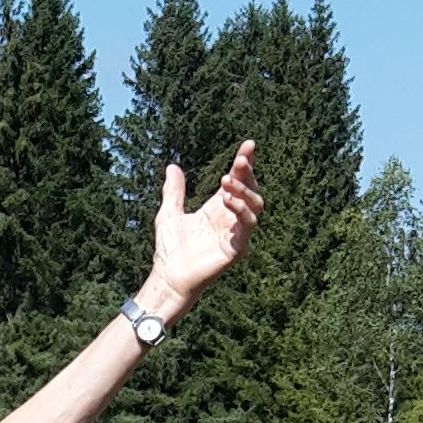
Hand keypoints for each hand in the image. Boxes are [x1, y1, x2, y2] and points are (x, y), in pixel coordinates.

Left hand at [146, 140, 262, 315]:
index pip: (237, 181)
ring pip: (255, 205)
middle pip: (250, 190)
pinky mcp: (237, 249)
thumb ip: (173, 191)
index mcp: (217, 208)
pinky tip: (227, 200)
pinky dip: (241, 210)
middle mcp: (230, 219)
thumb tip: (172, 166)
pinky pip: (248, 226)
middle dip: (247, 173)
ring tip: (226, 182)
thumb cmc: (170, 250)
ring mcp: (235, 234)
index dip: (244, 163)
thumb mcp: (168, 213)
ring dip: (244, 190)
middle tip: (239, 160)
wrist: (167, 277)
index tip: (248, 145)